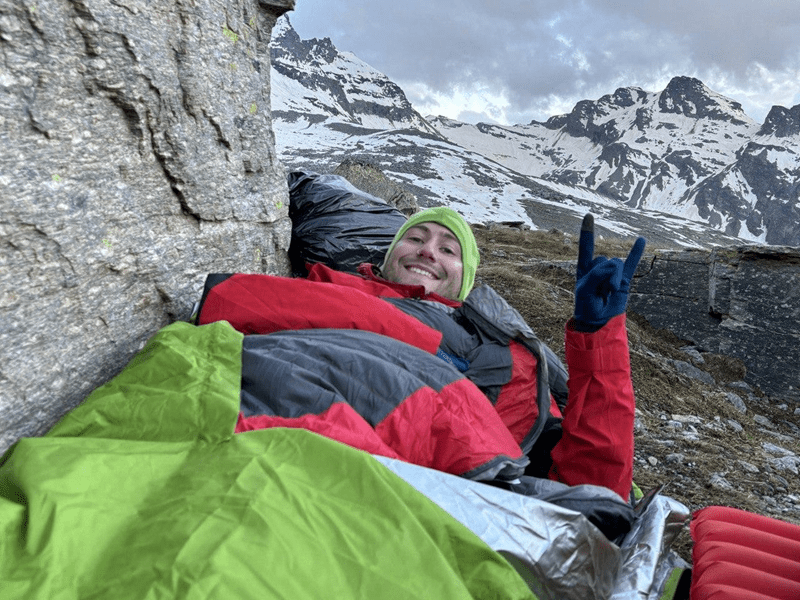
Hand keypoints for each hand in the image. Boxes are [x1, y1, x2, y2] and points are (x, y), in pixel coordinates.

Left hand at [573, 214, 645, 328]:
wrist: (599, 322)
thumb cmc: (587, 306)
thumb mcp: (585, 290)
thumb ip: (597, 274)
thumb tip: (614, 264)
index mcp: (584, 269)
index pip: (586, 248)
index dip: (588, 232)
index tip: (589, 215)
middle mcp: (598, 268)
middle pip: (603, 260)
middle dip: (603, 276)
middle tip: (599, 292)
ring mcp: (611, 273)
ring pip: (615, 265)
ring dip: (613, 279)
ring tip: (610, 291)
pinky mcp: (624, 279)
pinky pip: (631, 263)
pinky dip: (636, 252)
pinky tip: (641, 240)